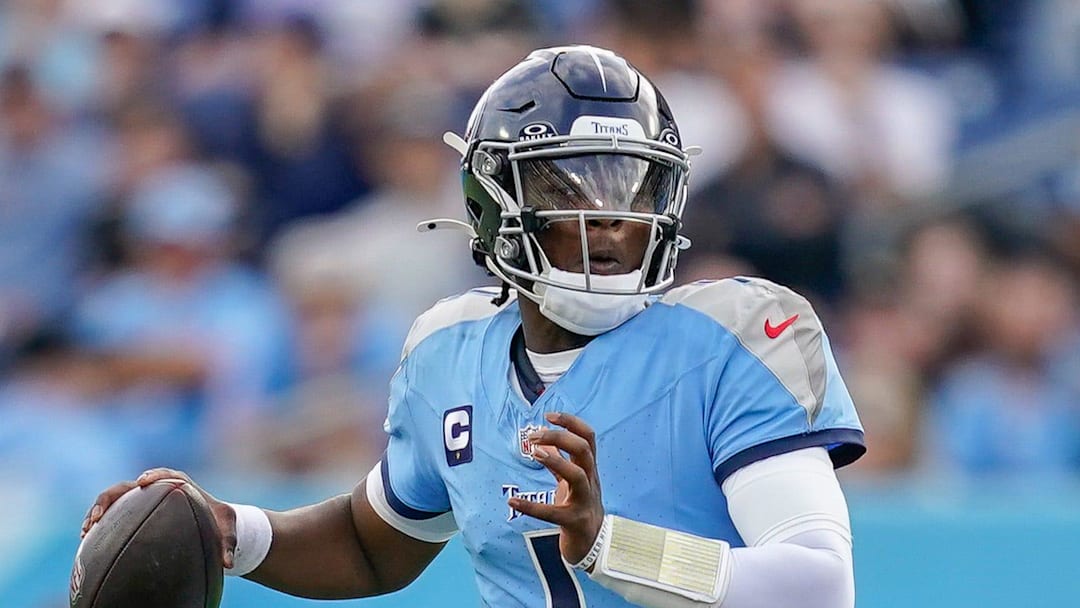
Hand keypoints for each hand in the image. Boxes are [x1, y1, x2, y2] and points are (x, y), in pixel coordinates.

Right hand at [80, 468, 238, 568]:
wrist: (210, 522)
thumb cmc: (219, 522)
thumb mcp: (228, 529)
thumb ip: (229, 543)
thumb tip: (228, 564)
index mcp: (180, 484)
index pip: (165, 474)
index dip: (153, 476)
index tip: (142, 483)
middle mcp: (156, 488)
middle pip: (128, 486)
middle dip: (110, 498)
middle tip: (99, 516)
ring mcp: (141, 500)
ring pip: (114, 500)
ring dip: (97, 511)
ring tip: (86, 530)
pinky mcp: (133, 511)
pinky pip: (112, 514)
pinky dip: (99, 524)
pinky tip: (86, 541)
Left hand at [507, 412, 603, 564]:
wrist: (592, 545)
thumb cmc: (580, 508)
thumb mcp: (571, 482)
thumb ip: (559, 461)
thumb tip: (544, 441)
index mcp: (589, 469)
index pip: (588, 437)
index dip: (571, 422)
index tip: (549, 415)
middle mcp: (590, 481)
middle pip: (583, 450)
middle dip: (560, 437)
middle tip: (534, 435)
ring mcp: (584, 502)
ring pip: (577, 475)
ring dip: (555, 461)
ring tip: (533, 453)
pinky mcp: (573, 522)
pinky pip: (552, 513)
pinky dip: (531, 507)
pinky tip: (513, 501)